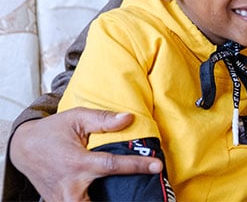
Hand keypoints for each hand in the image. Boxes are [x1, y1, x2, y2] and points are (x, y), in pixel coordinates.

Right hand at [9, 107, 162, 201]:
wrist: (24, 148)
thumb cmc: (53, 131)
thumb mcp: (76, 118)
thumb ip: (103, 119)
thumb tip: (128, 118)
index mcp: (77, 162)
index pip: (112, 165)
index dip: (137, 165)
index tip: (157, 166)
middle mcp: (70, 186)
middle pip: (101, 201)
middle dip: (120, 198)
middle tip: (144, 193)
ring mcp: (63, 199)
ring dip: (108, 201)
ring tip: (130, 194)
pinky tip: (113, 196)